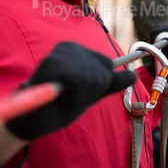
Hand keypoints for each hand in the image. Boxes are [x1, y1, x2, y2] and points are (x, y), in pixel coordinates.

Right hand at [6, 42, 135, 140]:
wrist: (32, 121)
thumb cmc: (60, 106)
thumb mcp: (90, 93)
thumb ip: (110, 84)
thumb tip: (134, 76)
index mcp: (77, 50)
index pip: (107, 66)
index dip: (97, 86)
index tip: (77, 91)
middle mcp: (69, 46)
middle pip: (103, 72)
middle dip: (91, 92)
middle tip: (68, 96)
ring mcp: (61, 53)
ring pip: (95, 78)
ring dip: (82, 96)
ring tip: (62, 97)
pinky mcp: (54, 64)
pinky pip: (82, 83)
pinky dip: (75, 97)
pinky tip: (59, 97)